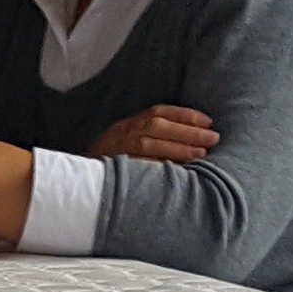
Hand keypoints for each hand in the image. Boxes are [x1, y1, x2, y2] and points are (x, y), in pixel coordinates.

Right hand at [96, 105, 216, 166]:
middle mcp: (122, 133)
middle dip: (187, 131)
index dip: (184, 115)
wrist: (79, 178)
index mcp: (128, 124)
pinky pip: (138, 166)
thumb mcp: (126, 140)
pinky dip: (158, 167)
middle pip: (157, 126)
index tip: (208, 121)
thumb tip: (190, 139)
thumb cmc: (110, 161)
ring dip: (177, 149)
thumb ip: (151, 136)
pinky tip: (177, 171)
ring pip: (149, 145)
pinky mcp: (114, 169)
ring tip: (201, 155)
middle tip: (213, 138)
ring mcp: (117, 150)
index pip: (158, 113)